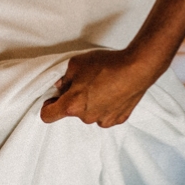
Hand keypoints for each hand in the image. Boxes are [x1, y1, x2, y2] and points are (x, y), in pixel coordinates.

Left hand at [39, 49, 160, 127]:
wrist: (137, 68)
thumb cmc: (107, 65)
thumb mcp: (76, 64)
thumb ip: (63, 77)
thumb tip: (60, 84)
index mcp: (72, 105)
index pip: (47, 116)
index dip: (47, 106)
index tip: (53, 98)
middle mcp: (87, 117)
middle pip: (72, 112)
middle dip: (74, 99)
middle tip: (84, 83)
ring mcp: (104, 120)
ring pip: (90, 114)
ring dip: (91, 104)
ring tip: (101, 86)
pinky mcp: (118, 119)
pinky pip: (106, 114)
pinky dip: (106, 106)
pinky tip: (113, 91)